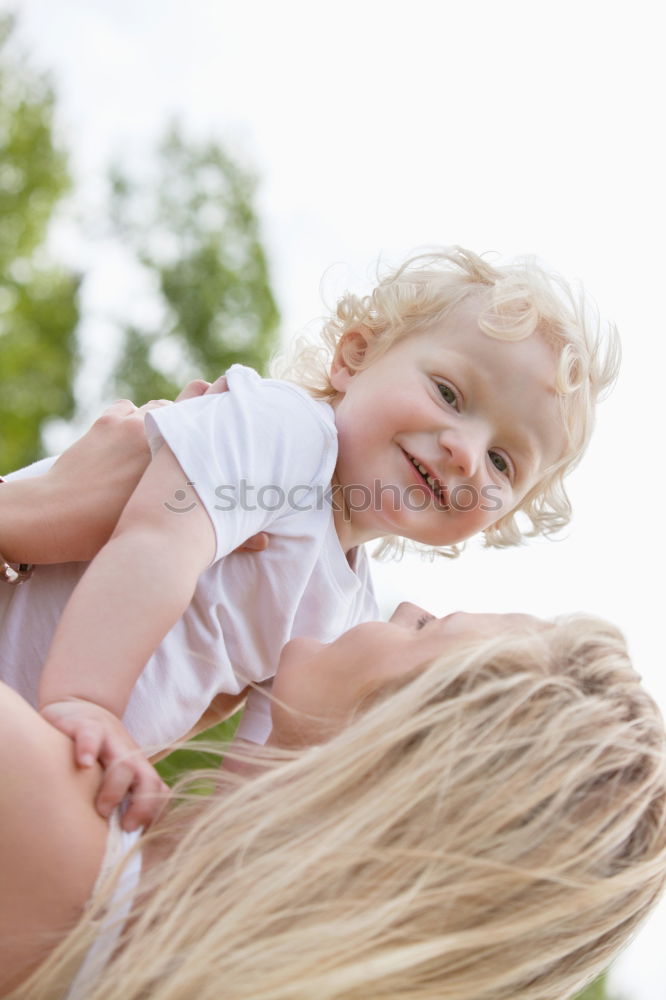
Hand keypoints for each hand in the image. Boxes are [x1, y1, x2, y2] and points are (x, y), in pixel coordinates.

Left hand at [1, 376, 267, 562]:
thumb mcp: (182, 536)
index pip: (217, 410)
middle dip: (202, 405)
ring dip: (167, 418)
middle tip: (213, 409)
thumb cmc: (124, 535)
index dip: (230, 401)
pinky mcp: (106, 422)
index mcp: (186, 451)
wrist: (55, 516)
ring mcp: (133, 421)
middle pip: (193, 400)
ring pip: (160, 407)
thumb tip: (266, 540)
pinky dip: (133, 420)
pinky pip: (128, 410)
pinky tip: (131, 438)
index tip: (241, 398)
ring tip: (169, 436)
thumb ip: (229, 534)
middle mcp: (164, 427)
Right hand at [40, 698, 167, 830]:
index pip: (158, 793)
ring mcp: (109, 739)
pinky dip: (87, 749)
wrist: (82, 710)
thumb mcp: (112, 775)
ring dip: (115, 789)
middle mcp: (128, 755)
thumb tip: (120, 844)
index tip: (137, 834)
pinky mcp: (85, 725)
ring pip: (124, 763)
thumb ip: (118, 801)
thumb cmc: (97, 753)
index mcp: (137, 770)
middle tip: (123, 826)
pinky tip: (82, 763)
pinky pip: (91, 736)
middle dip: (142, 806)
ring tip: (100, 808)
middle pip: (148, 780)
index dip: (154, 815)